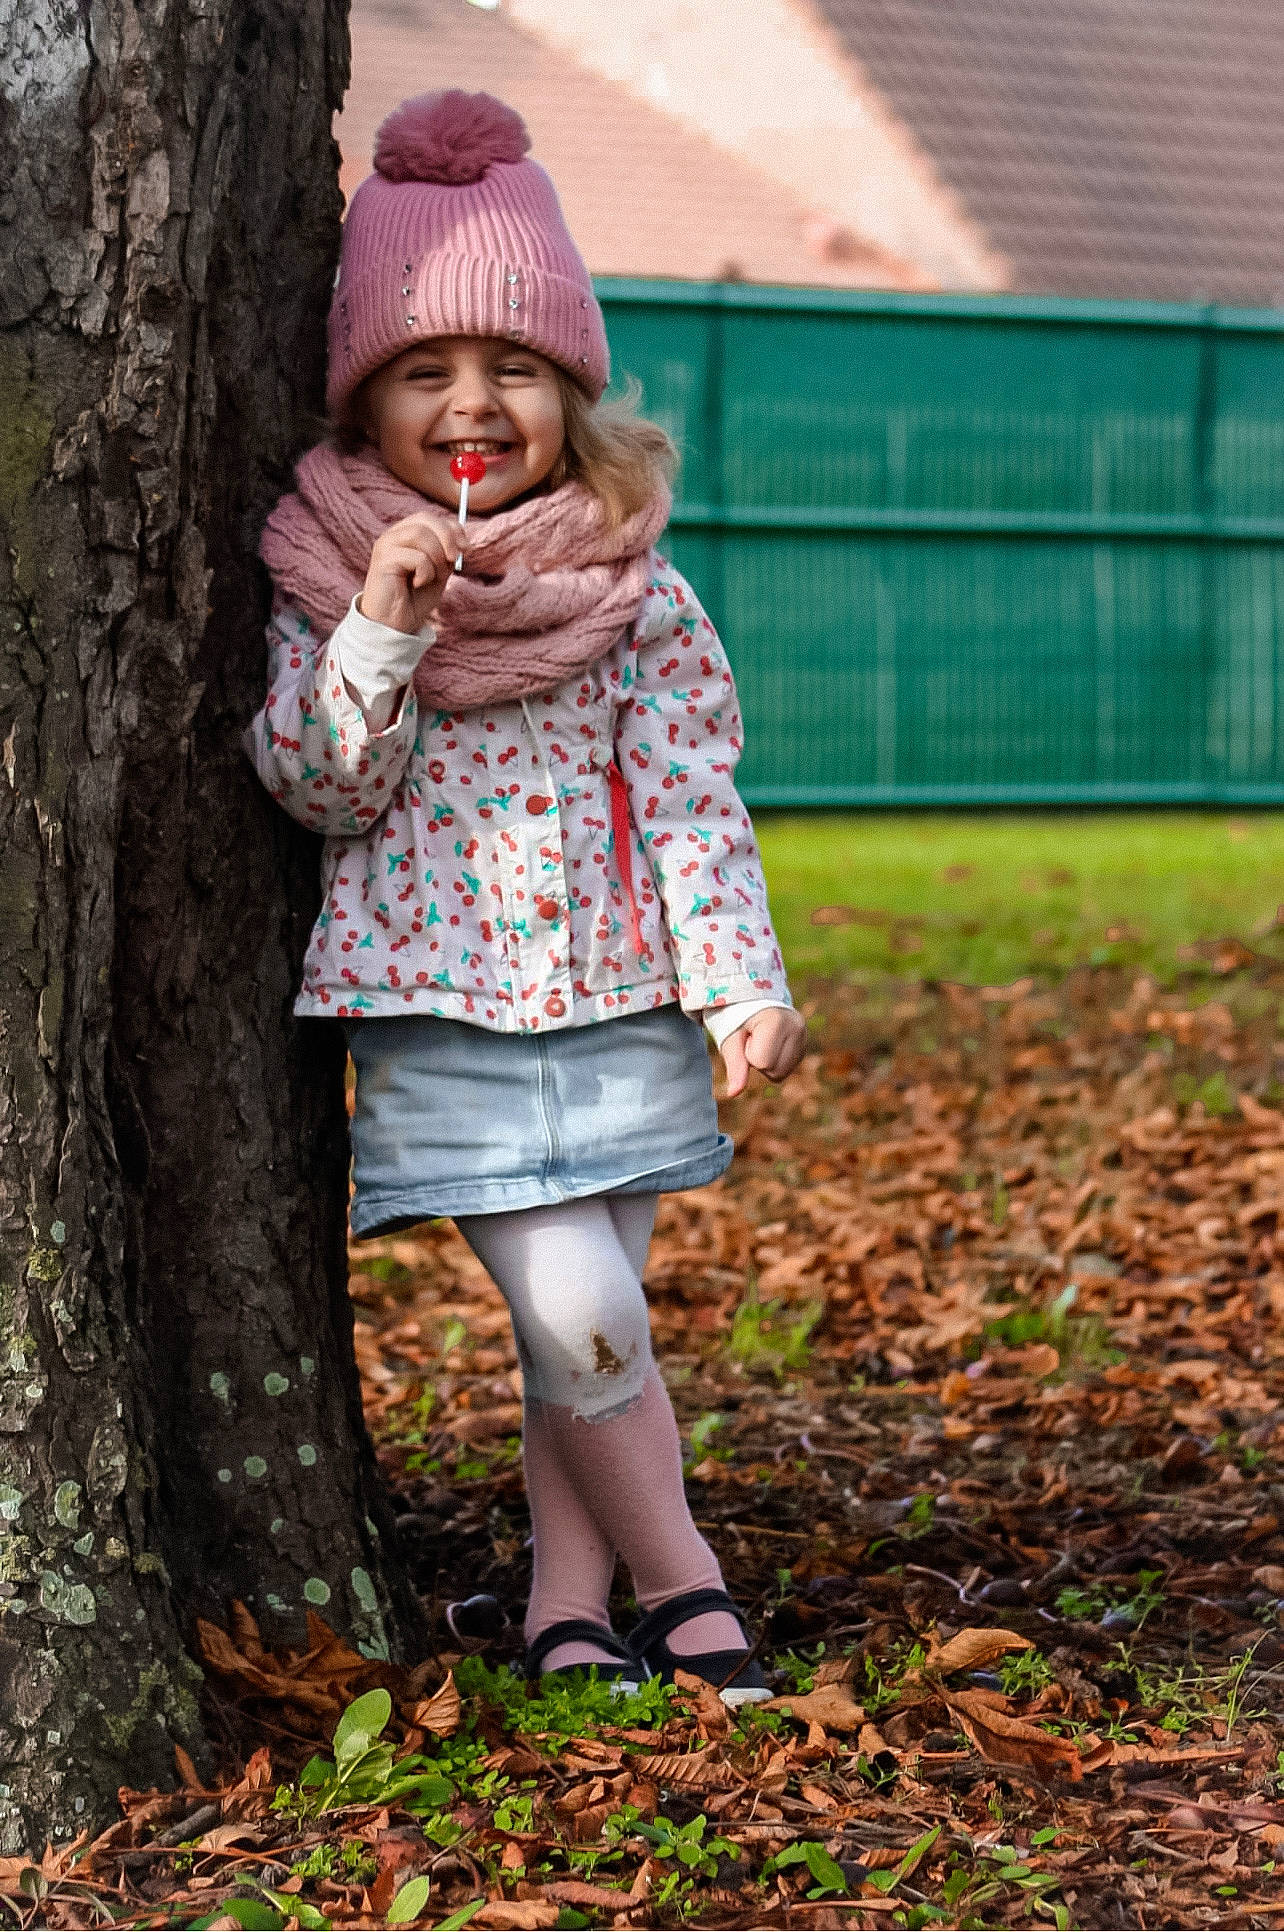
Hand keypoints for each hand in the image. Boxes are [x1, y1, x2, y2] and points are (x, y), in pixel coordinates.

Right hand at [359, 510, 465, 633]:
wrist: (395, 625)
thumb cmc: (414, 600)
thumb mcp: (438, 573)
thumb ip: (446, 555)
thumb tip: (463, 542)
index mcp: (405, 535)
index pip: (429, 517)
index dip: (452, 529)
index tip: (466, 549)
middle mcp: (393, 536)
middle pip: (425, 519)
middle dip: (447, 538)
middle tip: (453, 561)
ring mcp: (386, 546)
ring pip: (421, 534)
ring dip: (436, 558)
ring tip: (431, 578)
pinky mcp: (383, 560)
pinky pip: (416, 557)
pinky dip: (426, 572)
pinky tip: (417, 584)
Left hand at [718, 1006, 806, 1098]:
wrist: (749, 999)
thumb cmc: (735, 1017)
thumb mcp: (730, 1038)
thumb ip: (735, 1065)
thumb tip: (733, 1093)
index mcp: (778, 1020)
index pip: (762, 1061)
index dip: (748, 1053)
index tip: (746, 1035)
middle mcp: (797, 1027)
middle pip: (775, 1071)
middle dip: (758, 1060)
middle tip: (752, 1038)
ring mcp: (804, 1036)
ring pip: (781, 1073)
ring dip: (767, 1063)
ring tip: (761, 1040)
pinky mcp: (804, 1044)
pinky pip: (786, 1069)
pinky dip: (774, 1062)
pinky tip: (769, 1044)